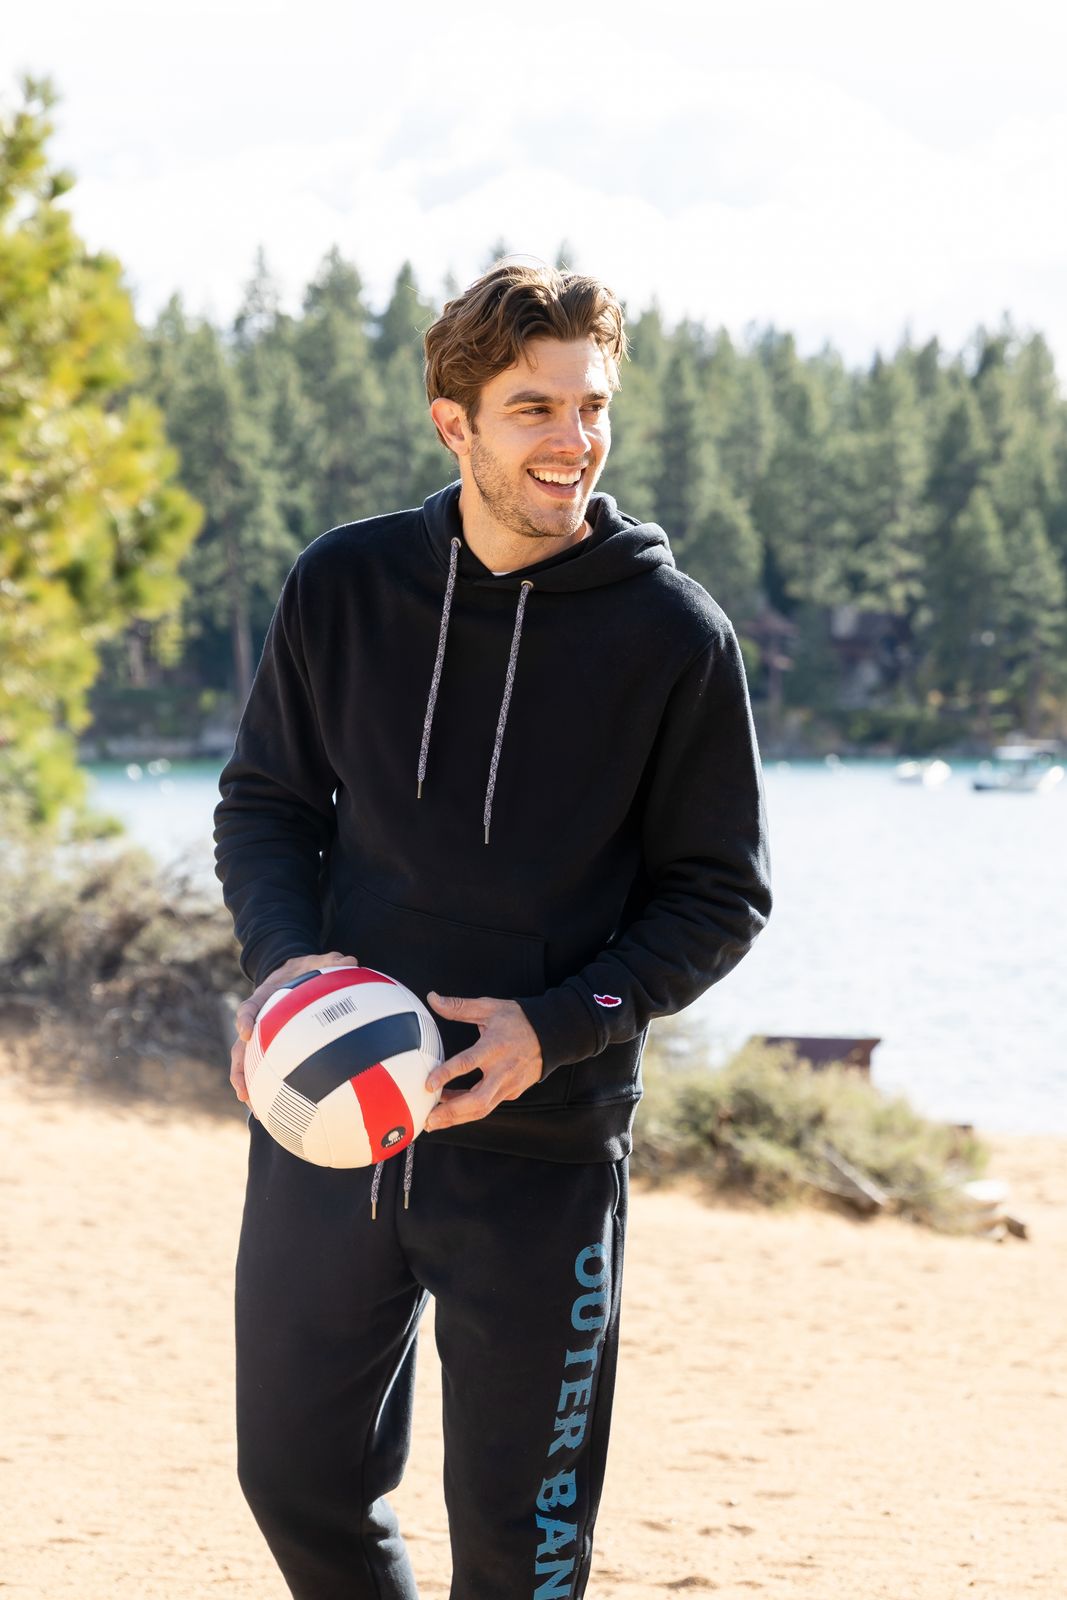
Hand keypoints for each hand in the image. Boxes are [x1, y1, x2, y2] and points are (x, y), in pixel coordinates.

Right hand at [229, 951, 358, 1105]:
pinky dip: (270, 1085)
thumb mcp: (316, 961)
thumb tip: (351, 962)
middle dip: (239, 1068)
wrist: (293, 974)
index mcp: (264, 998)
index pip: (249, 1008)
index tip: (246, 1033)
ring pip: (247, 1062)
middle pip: (239, 1047)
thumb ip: (330, 961)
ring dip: (247, 1083)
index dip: (245, 1020)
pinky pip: (268, 1068)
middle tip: (242, 1089)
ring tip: (252, 1106)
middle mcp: (258, 1020)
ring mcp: (262, 1037)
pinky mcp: (272, 1047)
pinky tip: (281, 1106)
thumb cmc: (305, 969)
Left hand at [422, 992, 542, 1130]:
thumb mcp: (489, 1007)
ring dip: (457, 1118)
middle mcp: (503, 1070)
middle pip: (477, 1100)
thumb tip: (433, 998)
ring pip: (482, 1109)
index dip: (446, 1075)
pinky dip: (469, 1110)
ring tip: (433, 1122)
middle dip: (451, 1112)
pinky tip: (451, 1108)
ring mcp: (509, 1084)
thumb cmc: (518, 1020)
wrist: (552, 1034)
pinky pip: (489, 1105)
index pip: (468, 1063)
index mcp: (495, 1047)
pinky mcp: (513, 1093)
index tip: (428, 1085)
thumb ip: (459, 1006)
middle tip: (428, 1119)